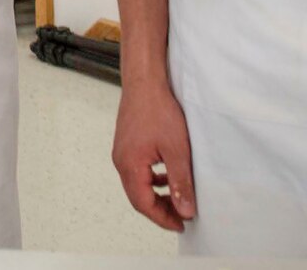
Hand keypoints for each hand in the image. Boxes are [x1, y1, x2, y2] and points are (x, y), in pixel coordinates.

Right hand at [112, 82, 196, 231]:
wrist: (145, 82)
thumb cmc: (157, 110)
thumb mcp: (177, 150)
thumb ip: (180, 182)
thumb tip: (185, 210)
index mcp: (130, 166)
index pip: (143, 204)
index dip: (163, 218)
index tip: (181, 224)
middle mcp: (121, 161)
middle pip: (138, 197)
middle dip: (160, 209)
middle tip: (182, 215)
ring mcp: (122, 152)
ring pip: (139, 184)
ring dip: (158, 194)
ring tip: (178, 197)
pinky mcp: (127, 145)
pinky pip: (138, 171)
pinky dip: (153, 179)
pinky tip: (168, 175)